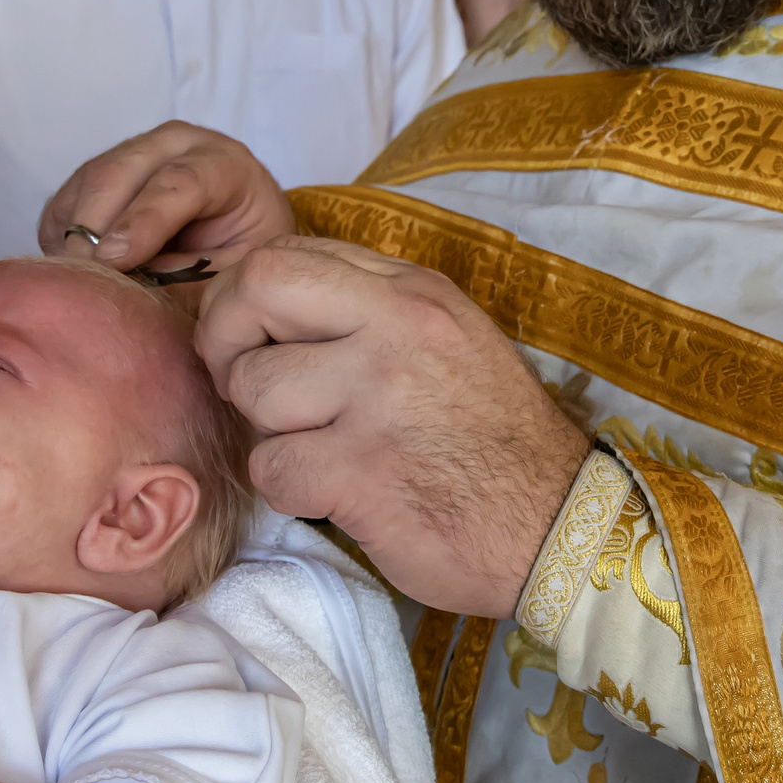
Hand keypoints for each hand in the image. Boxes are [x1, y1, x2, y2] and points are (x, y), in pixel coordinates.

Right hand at [38, 122, 294, 277]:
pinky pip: (65, 203)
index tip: (113, 260)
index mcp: (223, 163)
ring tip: (82, 282)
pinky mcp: (98, 174)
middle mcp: (174, 145)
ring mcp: (131, 152)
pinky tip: (77, 269)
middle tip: (83, 279)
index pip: (179, 182)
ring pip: (86, 185)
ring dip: (75, 237)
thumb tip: (132, 285)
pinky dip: (62, 239)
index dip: (143, 221)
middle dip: (93, 229)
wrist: (235, 228)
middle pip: (118, 174)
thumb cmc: (239, 253)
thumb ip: (191, 278)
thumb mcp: (234, 272)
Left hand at [195, 236, 589, 616]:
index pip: (287, 254)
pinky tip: (334, 493)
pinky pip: (271, 467)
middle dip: (224, 340)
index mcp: (412, 292)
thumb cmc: (491, 441)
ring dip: (268, 430)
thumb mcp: (448, 341)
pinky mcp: (360, 470)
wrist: (558, 528)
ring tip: (317, 448)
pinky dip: (290, 488)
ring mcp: (378, 396)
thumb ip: (369, 312)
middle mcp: (395, 327)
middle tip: (244, 385)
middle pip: (256, 288)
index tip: (252, 339)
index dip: (243, 297)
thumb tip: (271, 308)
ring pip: (254, 388)